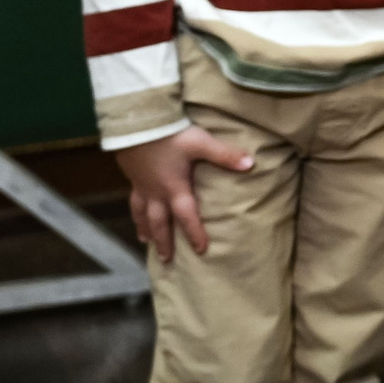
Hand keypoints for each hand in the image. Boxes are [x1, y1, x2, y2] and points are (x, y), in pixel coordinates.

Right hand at [116, 126, 254, 263]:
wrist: (136, 122)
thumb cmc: (170, 134)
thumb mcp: (201, 143)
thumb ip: (225, 155)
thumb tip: (251, 165)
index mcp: (174, 187)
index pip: (187, 216)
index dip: (195, 233)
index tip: (201, 251)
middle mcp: (156, 191)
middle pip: (159, 222)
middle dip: (163, 241)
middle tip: (166, 259)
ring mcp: (142, 185)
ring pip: (142, 213)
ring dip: (145, 228)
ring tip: (145, 240)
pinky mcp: (132, 175)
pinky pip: (133, 200)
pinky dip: (135, 211)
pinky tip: (137, 211)